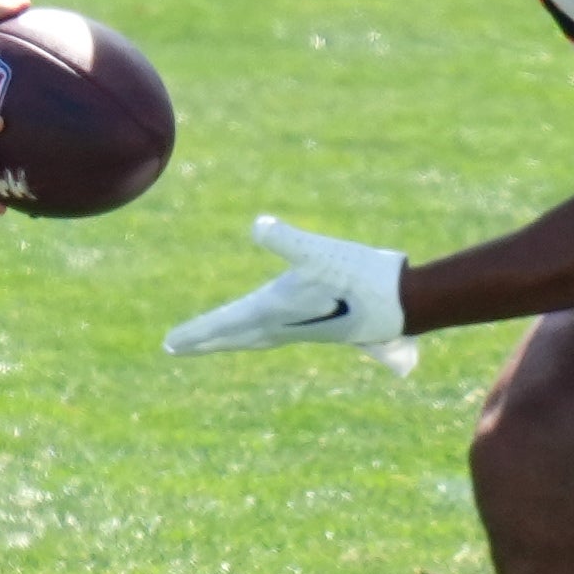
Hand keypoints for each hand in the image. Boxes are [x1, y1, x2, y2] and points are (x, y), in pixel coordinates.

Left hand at [164, 214, 418, 375]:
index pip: (227, 323)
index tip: (170, 343)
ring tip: (209, 342)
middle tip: (175, 348)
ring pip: (254, 337)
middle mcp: (284, 323)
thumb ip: (287, 239)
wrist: (404, 302)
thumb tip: (259, 225)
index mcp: (276, 310)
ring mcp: (302, 327)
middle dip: (204, 340)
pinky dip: (255, 333)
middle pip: (234, 336)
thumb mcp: (320, 251)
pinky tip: (261, 328)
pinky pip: (273, 333)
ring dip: (228, 338)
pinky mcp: (319, 325)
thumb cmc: (361, 275)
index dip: (198, 332)